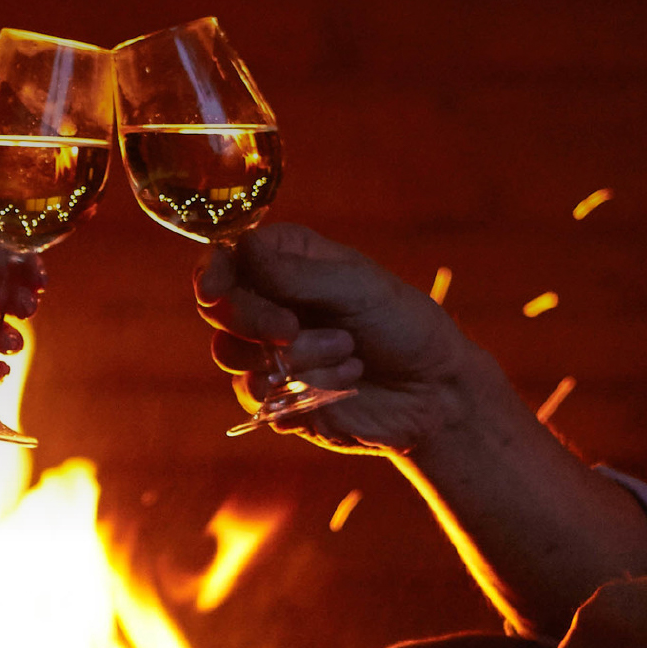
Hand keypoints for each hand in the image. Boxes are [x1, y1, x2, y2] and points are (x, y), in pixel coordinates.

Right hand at [194, 223, 505, 455]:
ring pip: (230, 353)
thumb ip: (296, 273)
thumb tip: (239, 251)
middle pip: (219, 306)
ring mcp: (270, 351)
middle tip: (292, 328)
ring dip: (291, 357)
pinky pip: (254, 394)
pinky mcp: (276, 396)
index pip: (226, 258)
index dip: (212, 273)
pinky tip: (344, 384)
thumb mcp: (358, 287)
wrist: (435, 393)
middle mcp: (272, 303)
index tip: (215, 292)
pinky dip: (299, 390)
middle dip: (253, 319)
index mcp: (289, 262)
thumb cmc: (405, 326)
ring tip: (346, 353)